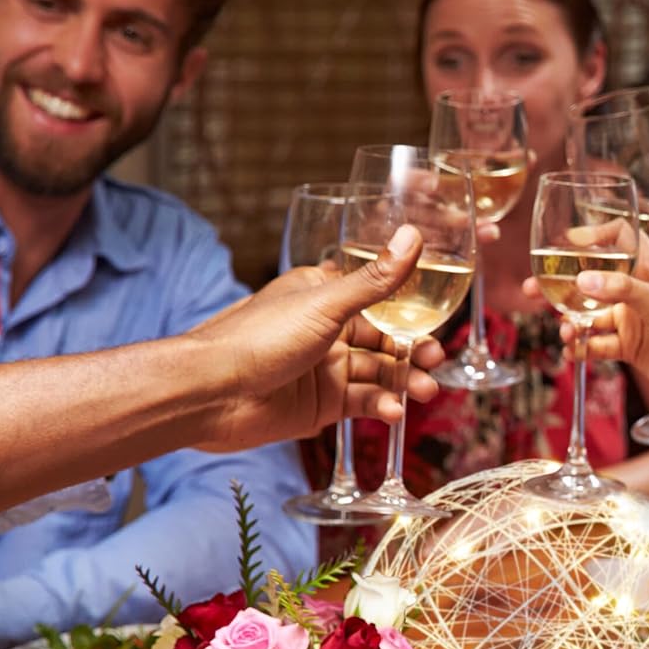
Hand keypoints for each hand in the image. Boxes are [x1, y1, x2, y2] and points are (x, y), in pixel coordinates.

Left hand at [188, 225, 446, 449]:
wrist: (210, 394)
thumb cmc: (257, 338)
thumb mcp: (325, 305)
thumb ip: (376, 280)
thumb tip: (412, 237)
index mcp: (324, 296)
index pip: (379, 298)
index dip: (412, 310)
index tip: (438, 320)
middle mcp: (327, 331)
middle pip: (385, 339)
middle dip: (413, 351)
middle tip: (434, 360)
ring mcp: (325, 369)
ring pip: (378, 373)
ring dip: (403, 381)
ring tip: (421, 391)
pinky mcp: (322, 404)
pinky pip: (362, 403)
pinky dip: (382, 406)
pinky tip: (392, 411)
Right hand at [525, 235, 648, 411]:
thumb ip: (622, 289)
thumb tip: (582, 279)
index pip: (621, 237)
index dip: (595, 234)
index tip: (569, 241)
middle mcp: (639, 290)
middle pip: (594, 278)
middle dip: (563, 283)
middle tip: (533, 288)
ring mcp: (632, 319)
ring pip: (591, 313)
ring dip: (572, 320)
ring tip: (565, 330)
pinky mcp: (629, 346)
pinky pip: (597, 343)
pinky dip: (582, 346)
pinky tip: (572, 350)